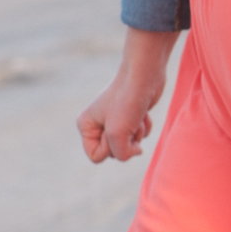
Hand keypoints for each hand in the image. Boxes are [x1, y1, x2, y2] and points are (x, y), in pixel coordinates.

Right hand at [77, 28, 178, 162]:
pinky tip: (143, 113)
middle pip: (113, 153)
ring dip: (137, 133)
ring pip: (128, 145)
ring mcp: (115, 121)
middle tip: (127, 120)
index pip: (96, 156)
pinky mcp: (131, 118)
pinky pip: (139, 137)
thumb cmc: (127, 101)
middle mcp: (98, 124)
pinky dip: (145, 127)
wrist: (145, 75)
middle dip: (125, 140)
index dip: (109, 148)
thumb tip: (137, 151)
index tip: (115, 129)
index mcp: (86, 126)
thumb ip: (121, 154)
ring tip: (136, 115)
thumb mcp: (118, 134)